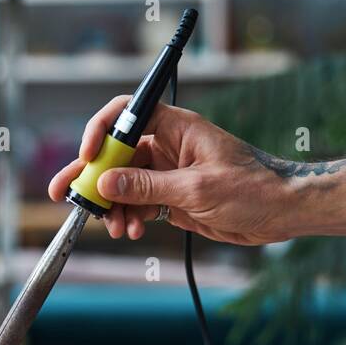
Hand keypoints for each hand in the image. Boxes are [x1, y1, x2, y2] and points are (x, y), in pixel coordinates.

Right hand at [46, 95, 294, 243]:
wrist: (281, 213)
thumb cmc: (252, 188)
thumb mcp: (197, 188)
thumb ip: (148, 187)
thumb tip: (105, 184)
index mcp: (176, 128)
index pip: (126, 113)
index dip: (101, 131)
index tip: (86, 157)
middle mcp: (167, 145)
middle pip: (115, 154)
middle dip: (90, 176)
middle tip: (64, 195)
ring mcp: (166, 172)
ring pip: (122, 184)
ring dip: (112, 205)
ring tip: (113, 227)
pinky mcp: (170, 197)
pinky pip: (137, 203)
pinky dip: (129, 217)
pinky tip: (130, 231)